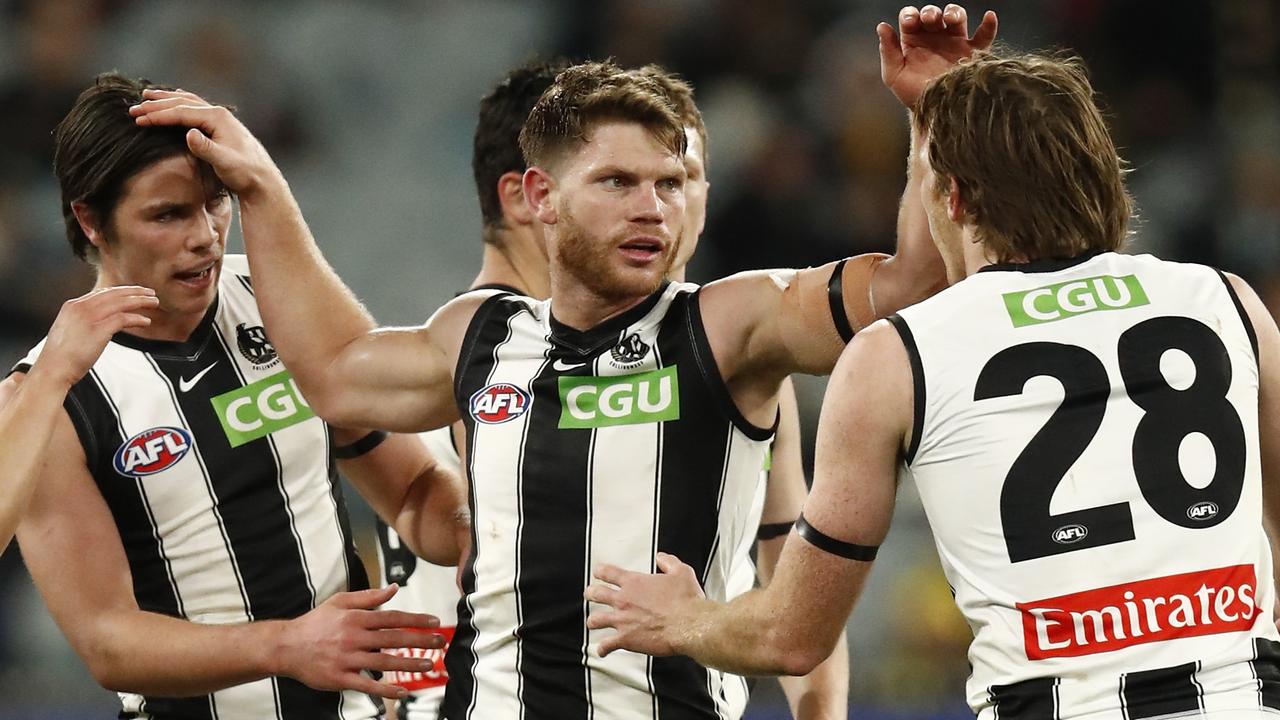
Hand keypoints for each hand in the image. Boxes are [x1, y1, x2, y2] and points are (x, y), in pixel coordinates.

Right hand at [36, 286, 157, 386]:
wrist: (53, 369)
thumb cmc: (61, 356)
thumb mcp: (69, 330)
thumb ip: (83, 321)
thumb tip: (99, 322)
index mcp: (73, 305)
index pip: (101, 293)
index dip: (120, 291)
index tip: (134, 292)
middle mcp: (81, 307)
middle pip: (114, 294)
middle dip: (134, 291)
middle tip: (150, 292)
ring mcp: (90, 317)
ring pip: (121, 303)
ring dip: (140, 301)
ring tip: (154, 302)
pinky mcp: (99, 330)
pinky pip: (123, 318)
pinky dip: (137, 319)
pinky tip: (146, 321)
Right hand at [129, 88, 283, 197]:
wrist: (263, 180)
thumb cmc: (245, 173)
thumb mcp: (225, 163)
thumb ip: (206, 149)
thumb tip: (188, 134)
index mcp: (218, 118)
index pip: (181, 112)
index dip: (158, 115)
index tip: (138, 119)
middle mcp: (219, 114)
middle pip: (182, 103)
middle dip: (156, 105)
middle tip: (133, 109)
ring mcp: (220, 119)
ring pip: (188, 102)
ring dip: (166, 99)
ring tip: (146, 96)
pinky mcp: (220, 126)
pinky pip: (195, 109)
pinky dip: (180, 104)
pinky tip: (174, 101)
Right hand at [275, 584, 444, 698]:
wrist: (286, 647)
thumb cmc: (315, 623)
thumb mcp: (340, 602)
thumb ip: (369, 597)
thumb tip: (394, 588)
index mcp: (356, 618)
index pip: (393, 617)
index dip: (416, 620)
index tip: (434, 622)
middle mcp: (354, 638)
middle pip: (393, 639)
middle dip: (420, 641)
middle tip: (440, 643)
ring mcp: (347, 659)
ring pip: (384, 662)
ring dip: (409, 664)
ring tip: (428, 665)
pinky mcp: (340, 678)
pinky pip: (366, 685)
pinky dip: (385, 690)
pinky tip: (402, 691)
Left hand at [584, 552, 703, 657]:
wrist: (689, 624)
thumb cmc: (686, 601)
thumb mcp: (681, 572)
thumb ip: (669, 562)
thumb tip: (662, 558)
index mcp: (635, 582)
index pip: (608, 572)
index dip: (601, 572)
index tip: (599, 573)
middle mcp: (624, 600)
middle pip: (596, 594)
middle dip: (591, 594)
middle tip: (590, 594)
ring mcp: (622, 620)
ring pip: (596, 620)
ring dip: (593, 621)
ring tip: (592, 622)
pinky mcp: (625, 639)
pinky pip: (607, 645)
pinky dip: (602, 648)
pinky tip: (602, 650)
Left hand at [878, 4, 998, 106]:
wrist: (935, 114)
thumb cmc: (912, 95)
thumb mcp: (894, 75)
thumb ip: (888, 51)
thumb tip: (882, 26)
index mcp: (913, 39)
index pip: (911, 17)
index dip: (911, 14)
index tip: (911, 22)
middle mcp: (934, 37)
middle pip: (934, 13)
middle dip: (931, 12)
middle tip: (929, 20)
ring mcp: (955, 43)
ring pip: (957, 17)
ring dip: (954, 12)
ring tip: (951, 19)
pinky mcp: (973, 54)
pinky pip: (984, 36)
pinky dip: (989, 25)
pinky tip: (988, 17)